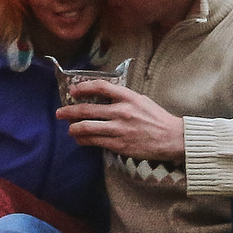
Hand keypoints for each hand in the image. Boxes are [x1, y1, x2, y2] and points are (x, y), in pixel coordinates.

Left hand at [57, 80, 186, 162]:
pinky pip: (95, 142)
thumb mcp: (141, 100)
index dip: (83, 88)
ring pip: (87, 127)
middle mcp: (122, 111)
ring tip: (69, 129)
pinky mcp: (120, 144)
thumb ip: (123, 97)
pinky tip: (80, 140)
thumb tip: (103, 96)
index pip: (100, 87)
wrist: (172, 138)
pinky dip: (84, 140)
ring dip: (74, 128)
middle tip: (60, 113)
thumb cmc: (157, 118)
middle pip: (88, 109)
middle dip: (69, 111)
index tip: (73, 91)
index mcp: (128, 97)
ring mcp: (120, 129)